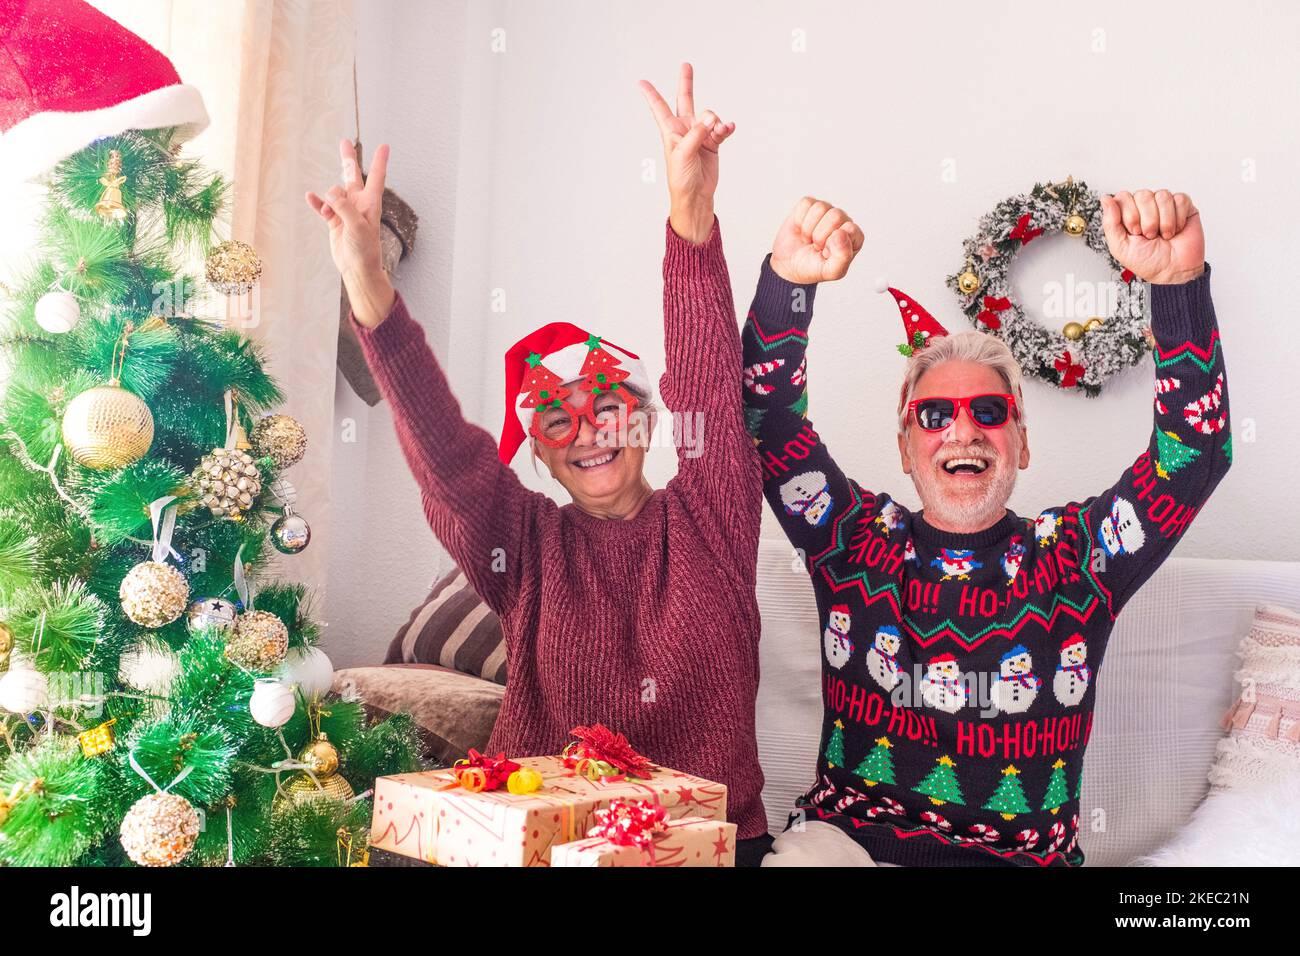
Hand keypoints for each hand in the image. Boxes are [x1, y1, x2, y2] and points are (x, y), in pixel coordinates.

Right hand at [304, 138, 394, 326]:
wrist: (357, 268)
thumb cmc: (365, 249)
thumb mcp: (358, 227)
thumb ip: (344, 208)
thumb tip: (330, 192)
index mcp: (370, 203)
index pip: (376, 178)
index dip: (380, 161)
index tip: (384, 146)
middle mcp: (358, 204)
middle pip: (352, 176)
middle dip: (348, 159)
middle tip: (344, 142)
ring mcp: (345, 212)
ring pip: (334, 192)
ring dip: (330, 193)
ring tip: (331, 204)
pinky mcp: (334, 221)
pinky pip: (323, 207)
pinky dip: (317, 202)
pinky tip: (310, 197)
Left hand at [639, 63, 735, 243]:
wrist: (696, 194)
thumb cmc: (681, 177)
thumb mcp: (683, 154)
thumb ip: (696, 134)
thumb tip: (710, 118)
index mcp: (670, 130)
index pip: (659, 108)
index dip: (651, 94)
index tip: (641, 82)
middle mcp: (685, 129)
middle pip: (685, 100)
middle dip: (686, 82)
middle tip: (686, 65)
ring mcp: (700, 134)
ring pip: (709, 116)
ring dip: (715, 121)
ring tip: (717, 132)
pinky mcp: (713, 142)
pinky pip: (721, 128)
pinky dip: (725, 127)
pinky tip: (728, 128)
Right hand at [770, 197, 863, 283]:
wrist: (788, 267)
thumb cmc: (812, 269)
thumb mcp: (831, 272)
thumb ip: (843, 257)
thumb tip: (841, 233)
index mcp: (853, 236)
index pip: (851, 229)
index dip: (835, 243)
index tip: (826, 253)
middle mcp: (842, 221)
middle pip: (836, 216)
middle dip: (820, 235)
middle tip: (816, 246)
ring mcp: (826, 212)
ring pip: (820, 208)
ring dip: (809, 229)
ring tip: (809, 239)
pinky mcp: (809, 206)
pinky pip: (806, 204)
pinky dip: (799, 220)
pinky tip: (801, 230)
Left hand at [1100, 189, 1203, 284]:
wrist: (1173, 271)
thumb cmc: (1147, 261)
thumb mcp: (1120, 246)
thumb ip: (1110, 222)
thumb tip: (1105, 198)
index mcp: (1128, 214)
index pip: (1123, 197)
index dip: (1129, 215)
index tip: (1134, 232)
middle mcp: (1145, 206)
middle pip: (1143, 194)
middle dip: (1147, 220)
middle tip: (1150, 236)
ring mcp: (1164, 205)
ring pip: (1162, 195)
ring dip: (1163, 221)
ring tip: (1163, 235)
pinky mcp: (1183, 206)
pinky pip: (1180, 199)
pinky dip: (1177, 219)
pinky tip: (1175, 230)